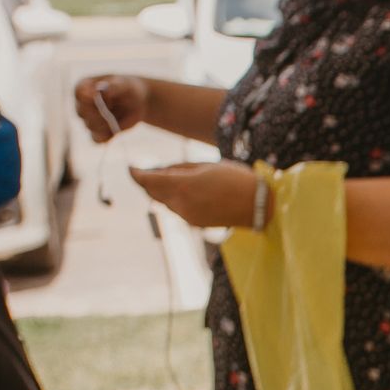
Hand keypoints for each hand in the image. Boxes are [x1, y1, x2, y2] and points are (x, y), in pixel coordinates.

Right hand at [75, 74, 150, 142]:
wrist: (135, 102)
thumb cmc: (127, 88)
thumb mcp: (124, 84)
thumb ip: (113, 86)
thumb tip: (102, 91)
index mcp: (84, 87)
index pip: (79, 93)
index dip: (88, 97)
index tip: (98, 98)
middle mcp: (82, 104)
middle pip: (82, 112)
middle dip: (98, 113)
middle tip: (112, 111)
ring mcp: (88, 119)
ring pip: (90, 126)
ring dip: (105, 125)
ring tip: (116, 119)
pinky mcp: (98, 132)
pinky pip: (96, 139)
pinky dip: (105, 137)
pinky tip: (114, 132)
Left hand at [130, 161, 261, 229]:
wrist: (258, 205)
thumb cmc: (235, 178)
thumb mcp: (205, 165)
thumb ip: (180, 168)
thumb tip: (161, 170)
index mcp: (182, 185)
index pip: (148, 180)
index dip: (136, 174)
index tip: (131, 167)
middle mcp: (181, 204)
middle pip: (153, 193)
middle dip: (147, 182)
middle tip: (146, 171)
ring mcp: (187, 216)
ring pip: (164, 202)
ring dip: (161, 191)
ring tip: (168, 179)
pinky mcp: (195, 223)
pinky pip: (177, 210)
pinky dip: (174, 200)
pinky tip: (184, 192)